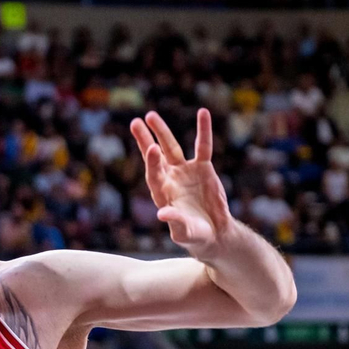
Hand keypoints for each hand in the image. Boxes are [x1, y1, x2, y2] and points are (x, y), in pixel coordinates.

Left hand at [131, 109, 233, 258]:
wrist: (213, 233)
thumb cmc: (195, 235)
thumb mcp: (184, 232)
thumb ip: (175, 222)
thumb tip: (162, 214)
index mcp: (162, 194)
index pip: (153, 174)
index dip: (152, 162)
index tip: (151, 147)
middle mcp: (170, 179)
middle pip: (156, 156)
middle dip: (146, 140)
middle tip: (135, 123)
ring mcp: (185, 171)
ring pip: (172, 148)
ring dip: (162, 132)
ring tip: (151, 116)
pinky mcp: (203, 168)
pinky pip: (203, 146)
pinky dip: (203, 130)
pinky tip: (203, 112)